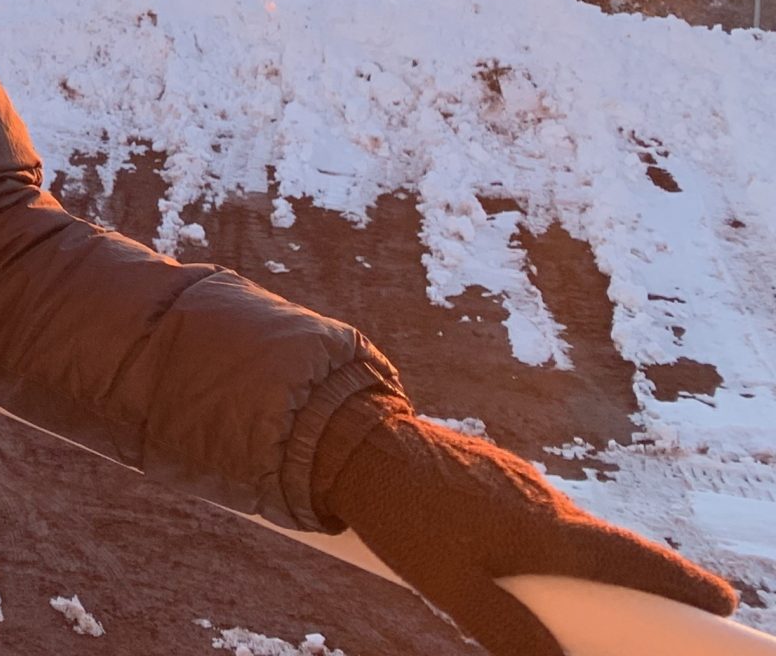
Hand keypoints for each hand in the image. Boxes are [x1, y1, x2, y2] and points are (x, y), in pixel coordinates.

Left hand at [315, 399, 736, 655]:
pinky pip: (535, 515)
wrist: (351, 440)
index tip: (720, 599)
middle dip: (638, 579)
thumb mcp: (451, 588)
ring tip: (587, 598)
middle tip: (663, 611)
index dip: (679, 580)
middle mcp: (542, 500)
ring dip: (583, 562)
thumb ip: (507, 631)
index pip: (632, 557)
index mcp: (545, 530)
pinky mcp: (490, 473)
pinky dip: (547, 543)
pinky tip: (518, 560)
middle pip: (607, 547)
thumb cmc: (400, 516)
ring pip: (567, 531)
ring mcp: (516, 482)